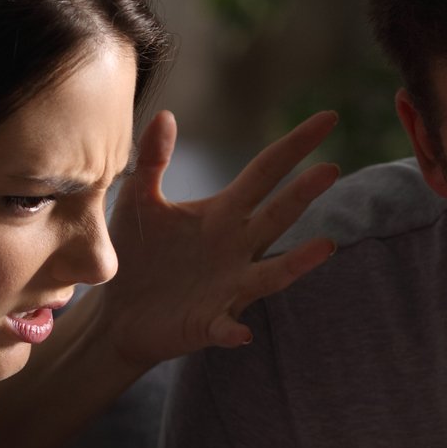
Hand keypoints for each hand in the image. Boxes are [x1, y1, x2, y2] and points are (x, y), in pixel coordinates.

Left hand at [94, 110, 341, 370]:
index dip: (296, 145)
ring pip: (271, 273)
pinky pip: (226, 327)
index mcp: (223, 213)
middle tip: (330, 169)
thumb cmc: (134, 254)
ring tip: (326, 245)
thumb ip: (152, 160)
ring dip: (298, 262)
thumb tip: (166, 114)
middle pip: (278, 215)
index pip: (267, 171)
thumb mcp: (139, 201)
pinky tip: (240, 333)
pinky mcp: (209, 323)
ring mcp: (229, 286)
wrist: (116, 312)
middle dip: (304, 192)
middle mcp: (236, 247)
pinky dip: (232, 330)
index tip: (329, 118)